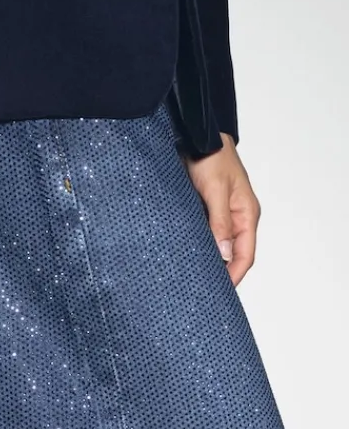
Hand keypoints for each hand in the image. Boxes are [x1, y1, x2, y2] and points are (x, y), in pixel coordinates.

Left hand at [183, 134, 260, 286]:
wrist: (196, 135)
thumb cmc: (210, 156)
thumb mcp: (215, 190)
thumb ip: (219, 222)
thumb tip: (225, 255)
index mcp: (246, 214)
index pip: (245, 255)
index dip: (235, 276)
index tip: (221, 292)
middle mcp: (235, 218)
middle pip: (232, 255)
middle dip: (220, 274)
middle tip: (201, 292)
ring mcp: (220, 216)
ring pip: (217, 247)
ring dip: (206, 261)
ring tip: (190, 279)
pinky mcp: (204, 212)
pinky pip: (203, 235)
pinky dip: (196, 247)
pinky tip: (183, 257)